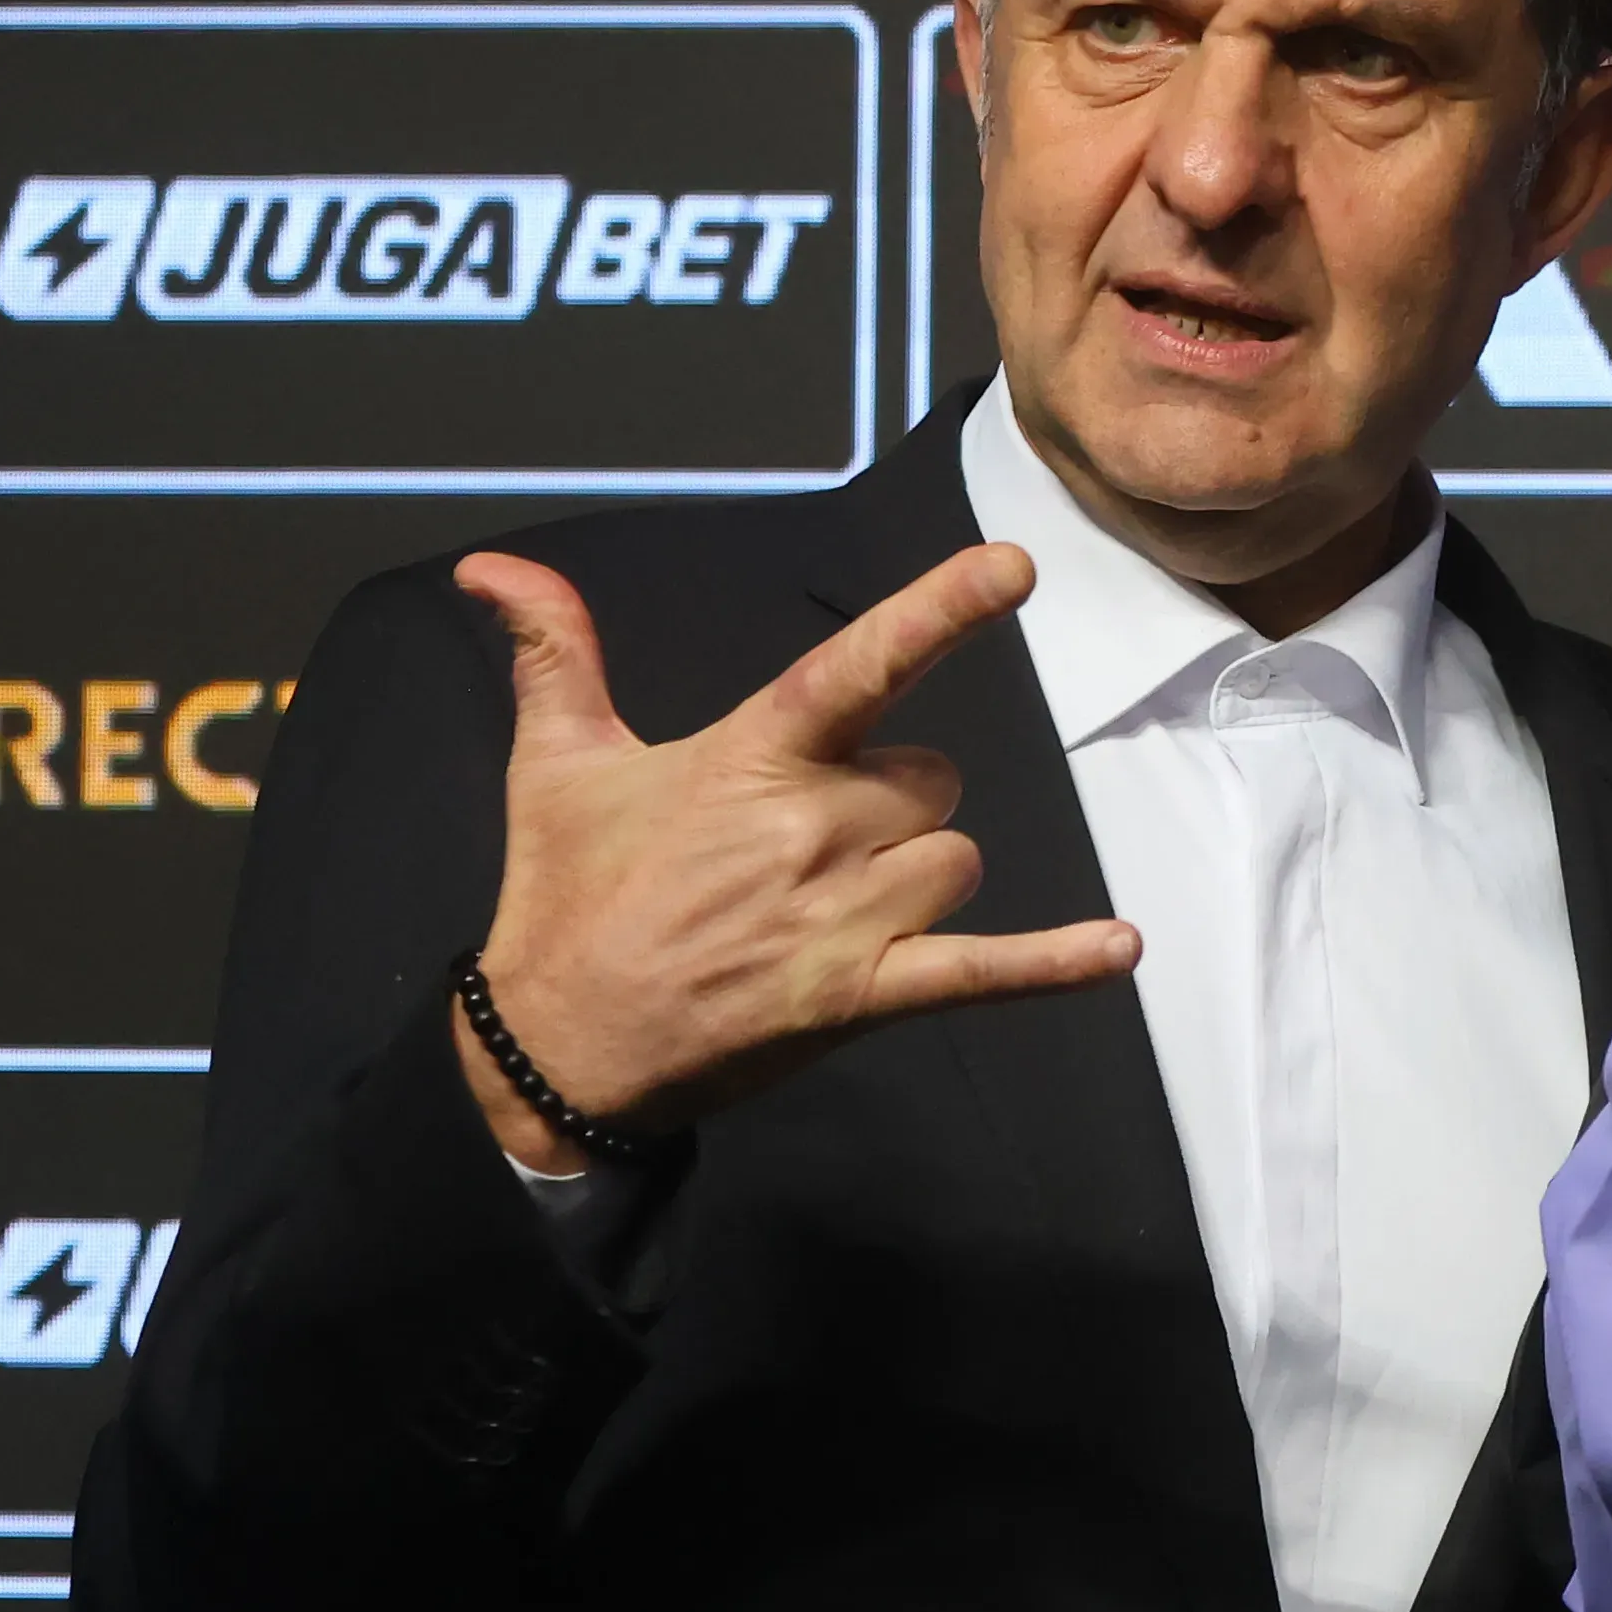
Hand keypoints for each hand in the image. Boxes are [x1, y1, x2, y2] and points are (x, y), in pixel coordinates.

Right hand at [444, 543, 1138, 1169]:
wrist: (553, 1047)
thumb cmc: (564, 897)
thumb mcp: (554, 764)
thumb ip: (553, 652)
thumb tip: (490, 564)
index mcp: (752, 759)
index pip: (859, 665)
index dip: (939, 611)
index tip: (1013, 566)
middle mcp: (811, 829)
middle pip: (932, 779)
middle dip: (891, 803)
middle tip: (801, 846)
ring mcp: (842, 917)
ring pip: (958, 857)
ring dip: (919, 873)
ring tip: (827, 906)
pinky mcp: (861, 996)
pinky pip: (983, 971)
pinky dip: (1055, 963)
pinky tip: (1121, 948)